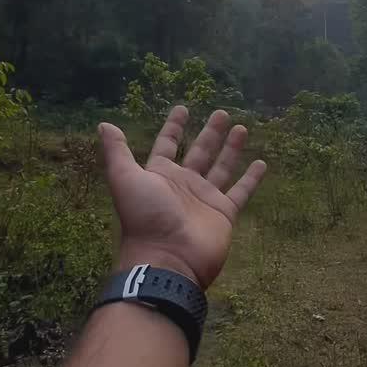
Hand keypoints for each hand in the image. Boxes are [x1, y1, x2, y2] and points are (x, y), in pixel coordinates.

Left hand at [98, 106, 265, 289]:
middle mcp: (184, 184)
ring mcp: (205, 198)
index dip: (174, 127)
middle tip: (221, 112)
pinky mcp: (224, 213)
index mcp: (160, 175)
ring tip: (242, 128)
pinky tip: (261, 162)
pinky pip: (241, 191)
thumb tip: (104, 124)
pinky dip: (251, 178)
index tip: (183, 108)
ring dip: (231, 148)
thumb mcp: (124, 179)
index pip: (167, 145)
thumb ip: (117, 152)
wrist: (167, 258)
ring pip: (222, 167)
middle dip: (210, 133)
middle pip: (200, 152)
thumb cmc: (145, 217)